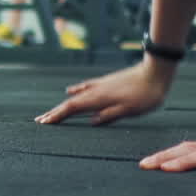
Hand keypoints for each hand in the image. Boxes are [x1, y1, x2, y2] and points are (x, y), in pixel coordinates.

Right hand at [35, 60, 168, 126]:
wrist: (155, 72)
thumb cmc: (145, 95)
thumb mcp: (129, 110)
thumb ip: (110, 115)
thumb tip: (91, 122)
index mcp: (99, 99)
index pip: (72, 108)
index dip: (57, 116)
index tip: (44, 123)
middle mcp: (96, 91)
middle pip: (70, 102)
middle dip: (55, 112)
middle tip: (40, 121)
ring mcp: (100, 85)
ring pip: (76, 96)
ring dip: (63, 104)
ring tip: (52, 111)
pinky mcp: (106, 82)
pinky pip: (85, 88)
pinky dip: (75, 92)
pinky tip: (70, 91)